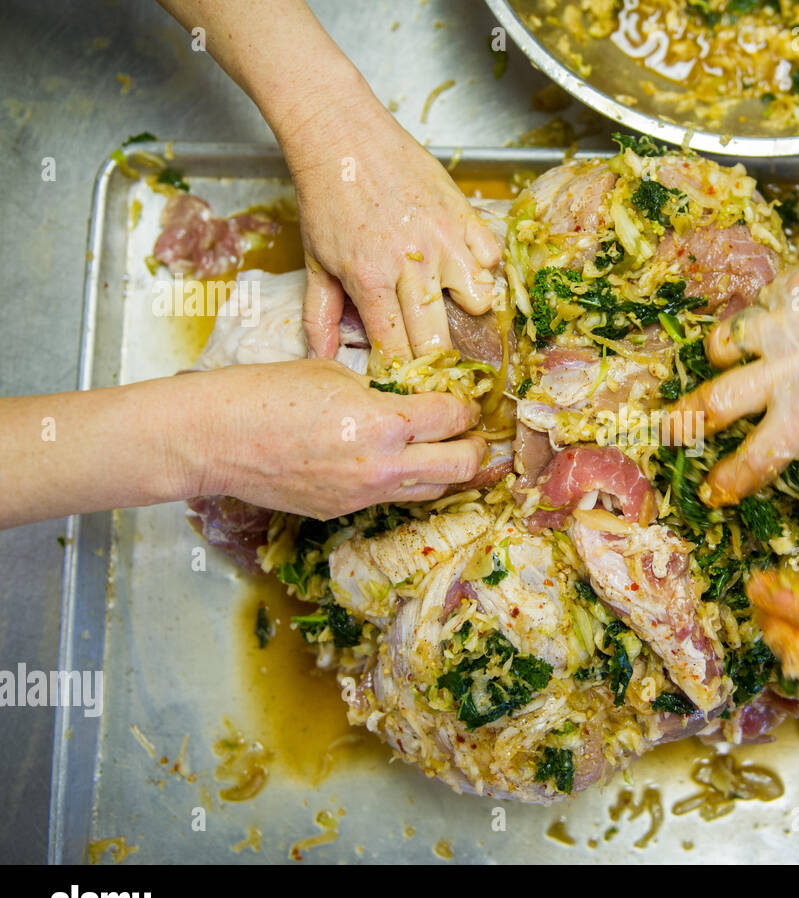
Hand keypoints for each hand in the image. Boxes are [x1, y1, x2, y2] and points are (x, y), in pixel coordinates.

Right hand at [183, 360, 485, 518]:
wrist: (215, 438)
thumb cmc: (267, 393)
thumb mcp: (336, 376)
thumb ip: (384, 393)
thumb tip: (415, 402)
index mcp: (384, 423)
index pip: (452, 418)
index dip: (465, 407)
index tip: (465, 402)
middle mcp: (382, 467)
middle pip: (460, 467)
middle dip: (475, 449)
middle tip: (474, 435)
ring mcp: (363, 495)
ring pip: (431, 490)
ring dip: (445, 471)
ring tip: (445, 452)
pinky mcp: (342, 511)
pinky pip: (390, 498)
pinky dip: (402, 481)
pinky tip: (394, 463)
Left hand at [282, 89, 499, 364]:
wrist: (342, 135)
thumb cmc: (326, 196)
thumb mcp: (315, 261)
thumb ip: (320, 315)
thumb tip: (322, 359)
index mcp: (371, 281)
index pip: (397, 351)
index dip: (401, 372)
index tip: (403, 376)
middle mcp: (412, 265)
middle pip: (439, 340)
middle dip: (435, 357)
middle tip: (430, 355)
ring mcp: (444, 240)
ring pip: (479, 303)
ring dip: (466, 310)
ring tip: (448, 303)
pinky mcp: (464, 215)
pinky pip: (490, 259)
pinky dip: (481, 268)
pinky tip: (460, 265)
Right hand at [673, 204, 798, 505]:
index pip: (760, 454)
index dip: (731, 478)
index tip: (714, 491)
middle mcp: (791, 367)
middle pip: (720, 399)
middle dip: (689, 420)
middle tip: (672, 429)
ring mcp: (788, 321)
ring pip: (726, 340)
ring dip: (719, 355)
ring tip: (719, 359)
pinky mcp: (796, 285)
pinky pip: (761, 302)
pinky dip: (761, 314)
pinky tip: (777, 320)